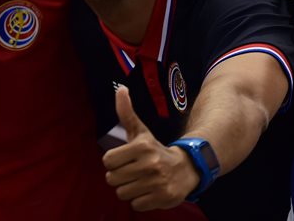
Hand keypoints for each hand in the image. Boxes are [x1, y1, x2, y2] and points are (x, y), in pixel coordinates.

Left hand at [102, 86, 195, 210]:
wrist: (186, 168)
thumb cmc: (154, 150)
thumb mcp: (140, 131)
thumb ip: (126, 112)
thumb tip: (120, 89)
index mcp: (142, 147)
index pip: (107, 160)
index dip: (112, 161)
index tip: (123, 159)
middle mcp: (150, 165)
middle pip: (112, 179)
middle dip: (119, 177)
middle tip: (131, 172)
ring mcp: (157, 183)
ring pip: (122, 193)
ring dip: (128, 189)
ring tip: (139, 181)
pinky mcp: (163, 198)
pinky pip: (135, 205)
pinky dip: (139, 200)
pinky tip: (147, 191)